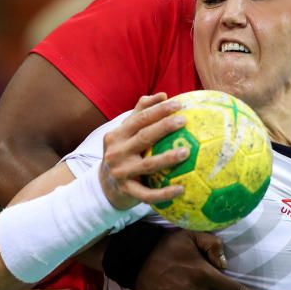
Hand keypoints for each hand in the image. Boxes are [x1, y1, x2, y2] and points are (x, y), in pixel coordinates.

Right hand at [99, 92, 189, 208]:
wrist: (104, 186)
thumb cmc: (122, 154)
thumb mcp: (125, 133)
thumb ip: (140, 113)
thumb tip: (163, 95)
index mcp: (117, 135)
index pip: (140, 119)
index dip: (159, 110)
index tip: (179, 104)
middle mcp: (116, 152)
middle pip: (143, 137)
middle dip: (164, 127)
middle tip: (184, 121)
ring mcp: (120, 172)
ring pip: (147, 164)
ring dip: (167, 158)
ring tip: (186, 152)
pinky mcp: (126, 191)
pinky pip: (148, 194)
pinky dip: (164, 193)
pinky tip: (182, 189)